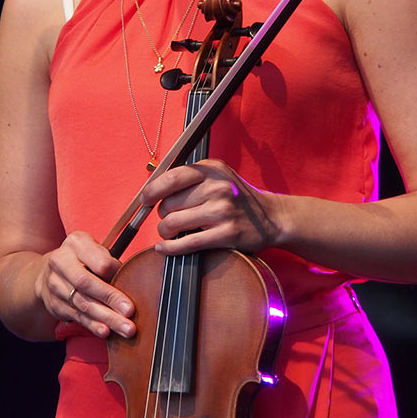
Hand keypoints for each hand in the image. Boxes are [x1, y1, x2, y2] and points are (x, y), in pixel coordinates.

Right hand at [34, 230, 135, 338]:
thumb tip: (128, 280)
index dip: (115, 272)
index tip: (130, 282)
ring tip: (125, 328)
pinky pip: (77, 316)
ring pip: (83, 304)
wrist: (48, 271)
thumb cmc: (81, 259)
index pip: (98, 260)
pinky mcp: (54, 304)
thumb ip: (107, 260)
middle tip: (130, 312)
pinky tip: (106, 331)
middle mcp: (61, 262)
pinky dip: (93, 325)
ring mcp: (55, 284)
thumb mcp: (92, 248)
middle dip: (111, 299)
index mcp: (76, 243)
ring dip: (107, 318)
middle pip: (87, 283)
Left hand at [140, 159, 280, 255]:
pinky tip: (165, 247)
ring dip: (165, 231)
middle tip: (169, 217)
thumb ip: (189, 177)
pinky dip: (170, 248)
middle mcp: (218, 187)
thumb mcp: (218, 175)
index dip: (153, 190)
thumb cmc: (237, 197)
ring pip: (174, 223)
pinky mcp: (226, 234)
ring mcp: (223, 211)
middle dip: (163, 213)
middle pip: (170, 203)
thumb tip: (152, 188)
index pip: (173, 177)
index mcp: (212, 169)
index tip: (145, 199)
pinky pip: (187, 243)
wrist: (272, 217)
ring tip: (170, 231)